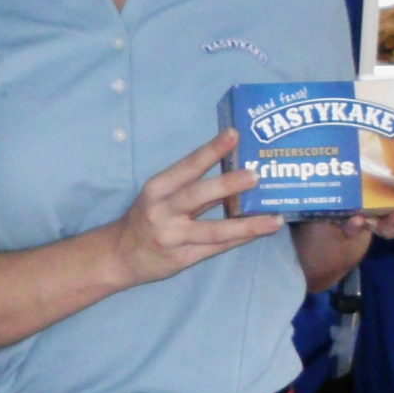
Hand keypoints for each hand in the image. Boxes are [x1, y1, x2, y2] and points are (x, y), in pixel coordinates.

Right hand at [104, 131, 283, 288]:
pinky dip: (240, 239)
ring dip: (246, 224)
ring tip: (273, 219)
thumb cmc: (146, 218)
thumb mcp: (160, 196)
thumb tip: (233, 169)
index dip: (211, 150)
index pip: (188, 166)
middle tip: (256, 175)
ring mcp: (172, 237)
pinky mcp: (182, 258)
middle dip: (228, 184)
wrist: (120, 256)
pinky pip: (216, 247)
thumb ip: (191, 185)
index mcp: (158, 188)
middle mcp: (162, 211)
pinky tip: (260, 232)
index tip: (234, 134)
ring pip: (214, 230)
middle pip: (198, 195)